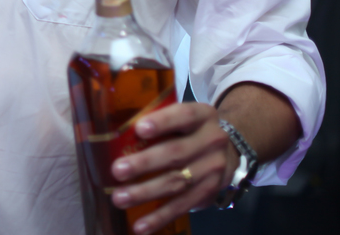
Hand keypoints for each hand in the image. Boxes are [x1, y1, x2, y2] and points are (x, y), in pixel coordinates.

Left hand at [109, 102, 235, 233]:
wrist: (228, 150)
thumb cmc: (188, 129)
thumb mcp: (181, 117)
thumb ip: (156, 119)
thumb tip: (112, 130)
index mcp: (202, 116)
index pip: (183, 116)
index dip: (162, 122)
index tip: (139, 129)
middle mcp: (212, 141)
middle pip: (176, 153)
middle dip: (145, 163)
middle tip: (118, 171)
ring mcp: (213, 169)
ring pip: (178, 183)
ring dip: (146, 193)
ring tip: (120, 198)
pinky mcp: (209, 193)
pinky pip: (183, 206)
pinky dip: (160, 217)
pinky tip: (140, 225)